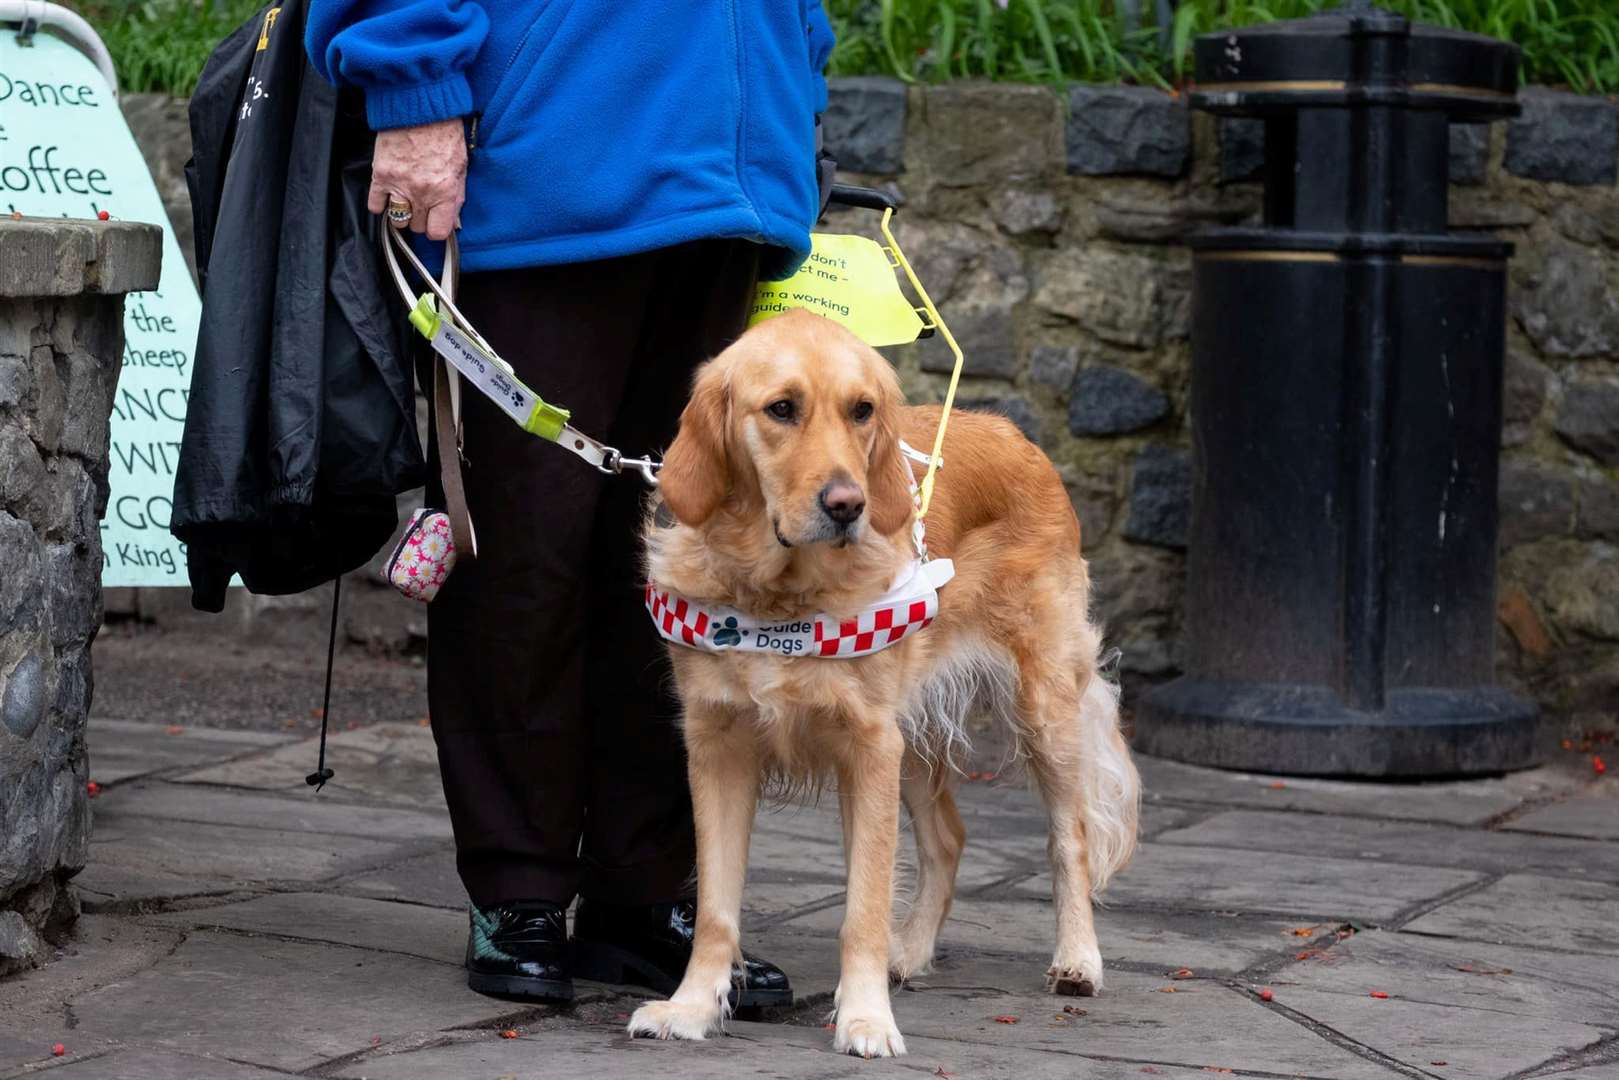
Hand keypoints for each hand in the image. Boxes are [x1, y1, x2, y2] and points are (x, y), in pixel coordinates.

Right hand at [368, 118, 466, 240]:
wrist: (419, 108)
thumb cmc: (444, 134)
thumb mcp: (461, 167)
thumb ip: (456, 197)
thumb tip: (452, 222)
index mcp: (445, 191)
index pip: (438, 232)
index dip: (437, 229)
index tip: (436, 223)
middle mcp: (421, 193)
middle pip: (417, 226)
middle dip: (421, 218)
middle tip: (423, 203)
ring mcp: (399, 185)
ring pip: (398, 220)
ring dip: (402, 213)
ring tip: (406, 200)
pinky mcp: (381, 175)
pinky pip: (375, 205)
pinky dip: (380, 204)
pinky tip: (388, 196)